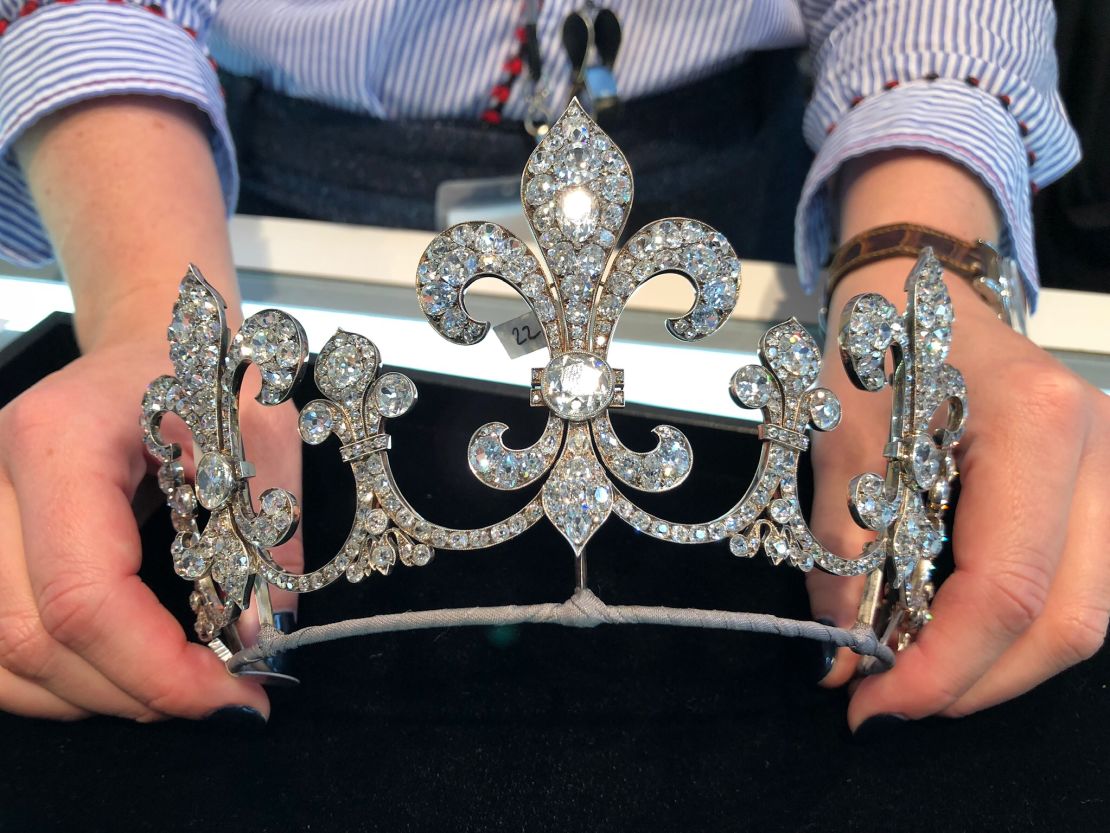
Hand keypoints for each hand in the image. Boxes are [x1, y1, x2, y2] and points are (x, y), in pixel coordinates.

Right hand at [0, 337, 302, 719]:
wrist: (148, 342)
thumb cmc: (208, 375)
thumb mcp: (262, 435)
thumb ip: (269, 532)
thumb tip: (262, 636)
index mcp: (61, 440)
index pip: (84, 595)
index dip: (157, 668)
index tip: (237, 692)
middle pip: (32, 637)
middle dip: (137, 690)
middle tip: (225, 698)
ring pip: (0, 657)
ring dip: (97, 695)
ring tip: (182, 687)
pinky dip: (58, 680)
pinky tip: (124, 672)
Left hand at [806, 264, 1109, 729]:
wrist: (921, 292)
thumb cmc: (878, 351)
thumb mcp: (839, 443)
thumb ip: (841, 555)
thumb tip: (843, 659)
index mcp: (1035, 423)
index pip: (1007, 585)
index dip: (943, 664)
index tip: (873, 699)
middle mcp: (1101, 450)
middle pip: (1067, 620)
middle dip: (974, 681)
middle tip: (889, 698)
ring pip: (1085, 616)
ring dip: (998, 665)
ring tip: (915, 669)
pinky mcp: (1105, 493)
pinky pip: (1080, 589)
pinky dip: (1017, 629)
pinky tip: (956, 633)